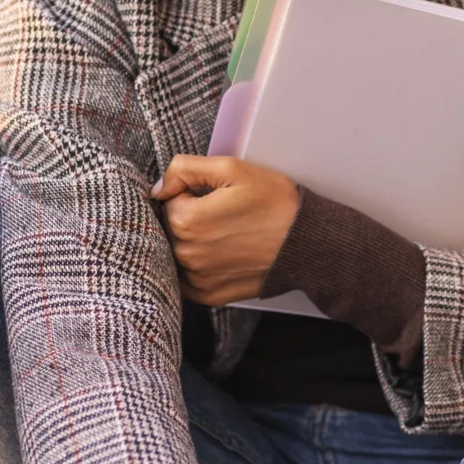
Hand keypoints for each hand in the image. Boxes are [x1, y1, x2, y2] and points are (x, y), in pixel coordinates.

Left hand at [152, 155, 300, 305]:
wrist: (306, 243)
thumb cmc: (275, 203)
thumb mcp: (232, 168)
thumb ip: (185, 169)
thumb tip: (158, 188)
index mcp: (186, 220)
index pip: (169, 201)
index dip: (190, 194)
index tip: (214, 196)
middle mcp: (186, 253)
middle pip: (170, 229)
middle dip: (188, 218)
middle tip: (221, 215)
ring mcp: (197, 278)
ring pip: (177, 253)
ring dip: (192, 242)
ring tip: (224, 234)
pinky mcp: (208, 295)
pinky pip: (186, 280)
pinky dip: (196, 267)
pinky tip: (219, 256)